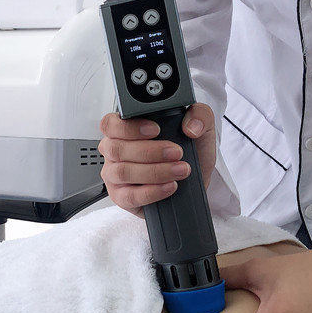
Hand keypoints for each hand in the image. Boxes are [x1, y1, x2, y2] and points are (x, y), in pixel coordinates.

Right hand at [98, 103, 216, 215]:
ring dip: (154, 172)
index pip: (110, 124)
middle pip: (116, 149)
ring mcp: (115, 175)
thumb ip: (200, 115)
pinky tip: (169, 186)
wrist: (195, 180)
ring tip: (179, 170)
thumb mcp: (201, 127)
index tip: (155, 130)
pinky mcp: (121, 197)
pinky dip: (152, 191)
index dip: (129, 127)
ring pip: (122, 172)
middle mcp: (115, 151)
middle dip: (149, 151)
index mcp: (125, 129)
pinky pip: (129, 196)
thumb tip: (191, 126)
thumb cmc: (190, 152)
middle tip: (176, 152)